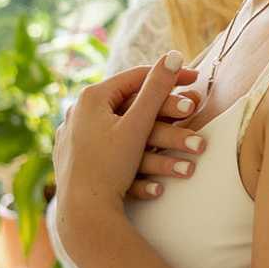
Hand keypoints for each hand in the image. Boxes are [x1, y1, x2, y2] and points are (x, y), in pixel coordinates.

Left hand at [55, 54, 196, 241]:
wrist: (83, 212)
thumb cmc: (110, 166)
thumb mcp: (138, 124)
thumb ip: (157, 89)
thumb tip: (174, 55)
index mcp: (91, 97)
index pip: (137, 77)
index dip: (169, 76)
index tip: (195, 79)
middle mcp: (77, 112)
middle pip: (129, 103)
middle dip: (165, 109)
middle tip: (191, 106)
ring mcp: (73, 135)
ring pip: (121, 127)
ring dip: (153, 134)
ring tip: (177, 135)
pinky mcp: (73, 158)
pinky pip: (108, 147)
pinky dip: (131, 151)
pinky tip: (148, 158)